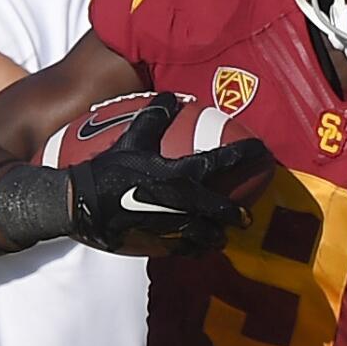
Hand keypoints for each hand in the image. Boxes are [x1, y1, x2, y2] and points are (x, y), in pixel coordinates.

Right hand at [68, 92, 267, 254]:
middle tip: (248, 214)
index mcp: (180, 172)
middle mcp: (183, 201)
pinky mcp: (160, 244)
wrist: (83, 204)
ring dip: (218, 235)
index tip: (263, 151)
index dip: (244, 155)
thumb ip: (154, 117)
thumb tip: (172, 95)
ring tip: (223, 235)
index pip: (222, 161)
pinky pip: (185, 250)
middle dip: (239, 212)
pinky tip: (196, 249)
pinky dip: (194, 250)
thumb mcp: (131, 138)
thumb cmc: (108, 169)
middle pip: (223, 208)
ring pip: (207, 235)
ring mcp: (174, 226)